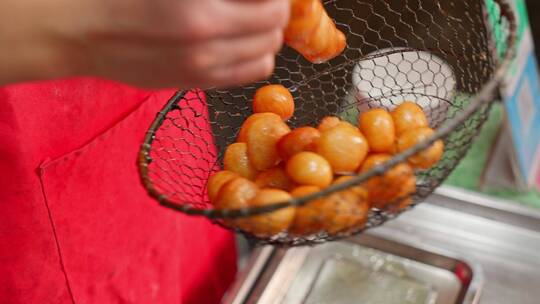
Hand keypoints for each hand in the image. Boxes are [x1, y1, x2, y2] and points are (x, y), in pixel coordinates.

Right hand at [0, 0, 289, 87]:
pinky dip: (255, 55)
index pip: (270, 1)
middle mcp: (205, 34)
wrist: (80, 28)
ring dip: (267, 33)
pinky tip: (238, 41)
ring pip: (268, 52)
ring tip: (249, 19)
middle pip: (275, 23)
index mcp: (198, 3)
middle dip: (274, 7)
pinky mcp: (195, 82)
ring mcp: (202, 65)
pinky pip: (250, 72)